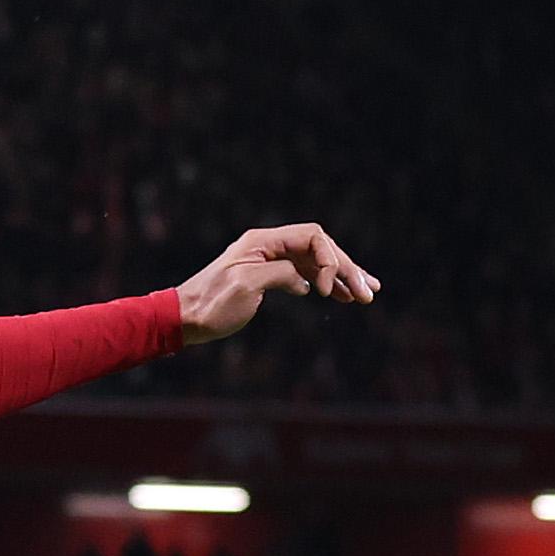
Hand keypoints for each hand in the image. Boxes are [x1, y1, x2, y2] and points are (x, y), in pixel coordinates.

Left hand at [171, 222, 379, 346]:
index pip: (312, 237)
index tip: (325, 291)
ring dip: (341, 277)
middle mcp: (269, 245)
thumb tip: (304, 280)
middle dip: (346, 269)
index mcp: (263, 240)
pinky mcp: (270, 276)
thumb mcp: (246, 286)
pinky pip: (305, 274)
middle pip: (320, 248)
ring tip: (365, 294)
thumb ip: (280, 275)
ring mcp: (271, 260)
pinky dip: (325, 284)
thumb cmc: (212, 303)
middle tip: (368, 293)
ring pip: (316, 262)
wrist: (186, 318)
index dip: (328, 260)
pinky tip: (341, 296)